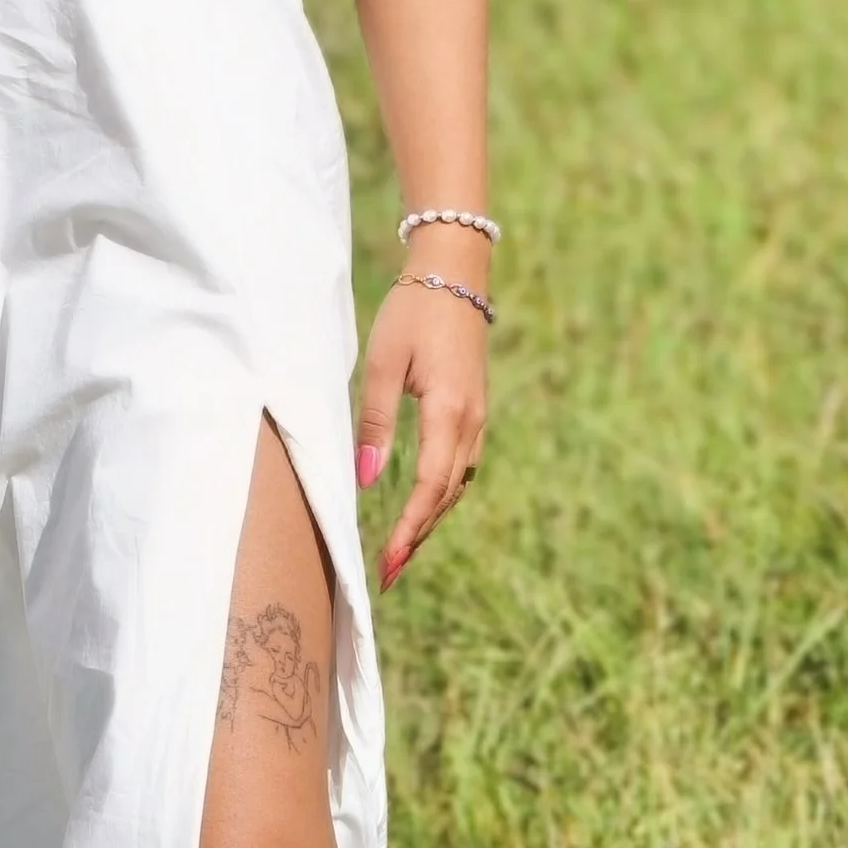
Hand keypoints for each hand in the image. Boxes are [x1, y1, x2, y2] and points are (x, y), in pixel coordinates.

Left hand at [356, 276, 487, 591]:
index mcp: (450, 412)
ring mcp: (478, 418)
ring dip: (430, 519)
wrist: (455, 274)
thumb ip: (375, 422)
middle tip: (388, 573)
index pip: (430, 487)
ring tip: (401, 551)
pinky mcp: (474, 411)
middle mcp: (472, 422)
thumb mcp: (381, 363)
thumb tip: (369, 479)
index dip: (409, 528)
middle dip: (417, 536)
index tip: (388, 561)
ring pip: (457, 484)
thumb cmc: (412, 313)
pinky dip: (441, 494)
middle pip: (446, 495)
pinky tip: (421, 507)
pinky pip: (461, 466)